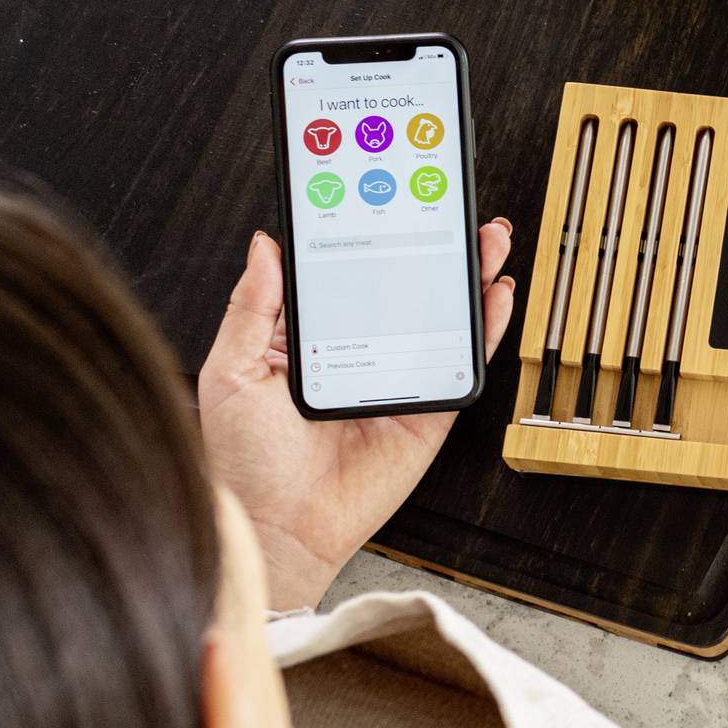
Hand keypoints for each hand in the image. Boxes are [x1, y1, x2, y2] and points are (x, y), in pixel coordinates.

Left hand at [198, 222, 517, 611]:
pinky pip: (461, 364)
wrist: (278, 528)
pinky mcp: (428, 412)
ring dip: (468, 277)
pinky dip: (486, 330)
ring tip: (485, 239)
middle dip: (432, 247)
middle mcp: (358, 354)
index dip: (368, 238)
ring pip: (441, 318)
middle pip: (403, 288)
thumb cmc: (245, 463)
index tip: (382, 199)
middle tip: (449, 209)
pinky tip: (495, 296)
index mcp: (308, 341)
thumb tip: (264, 246)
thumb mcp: (232, 372)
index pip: (345, 276)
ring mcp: (397, 380)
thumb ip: (251, 308)